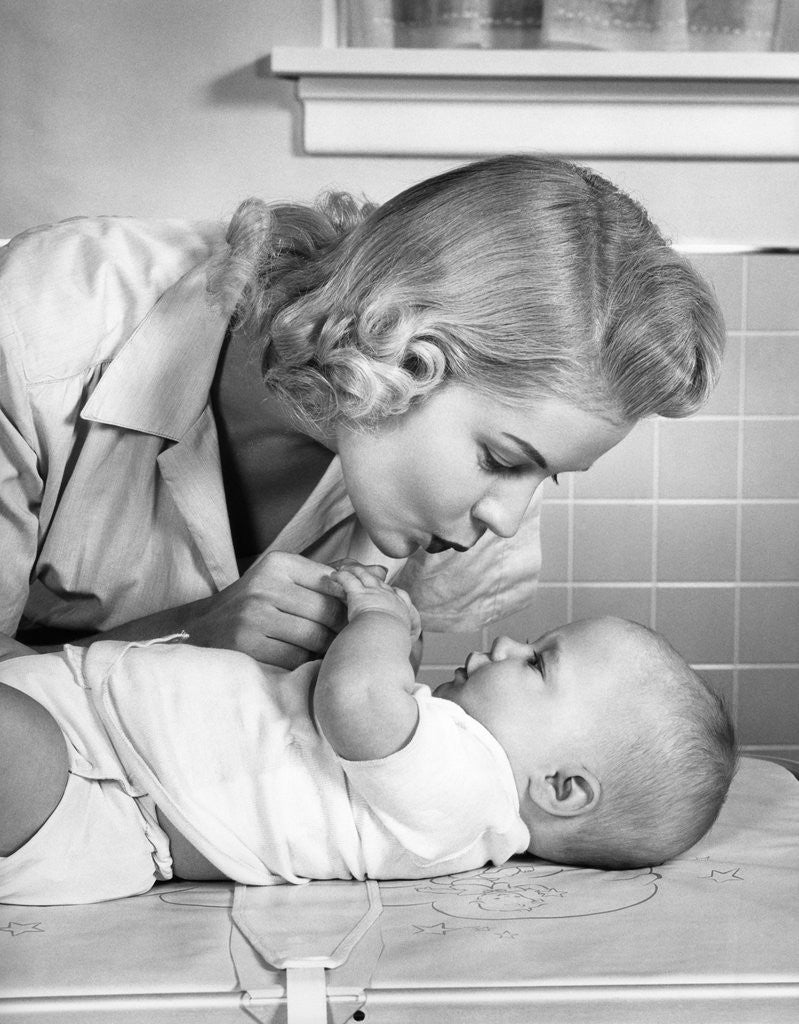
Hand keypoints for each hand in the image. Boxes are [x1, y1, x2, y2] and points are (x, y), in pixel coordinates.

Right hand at [190, 551, 347, 667]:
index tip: (353, 616)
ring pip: (314, 638)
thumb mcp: (287, 579)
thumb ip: (332, 576)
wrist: (204, 628)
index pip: (334, 583)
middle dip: (341, 630)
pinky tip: (302, 661)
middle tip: (347, 640)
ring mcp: (253, 615)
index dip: (349, 604)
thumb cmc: (258, 603)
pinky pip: (294, 659)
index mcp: (279, 563)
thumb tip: (382, 571)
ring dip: (324, 650)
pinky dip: (303, 663)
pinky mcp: (246, 644)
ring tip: (326, 652)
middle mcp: (265, 585)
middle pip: (328, 613)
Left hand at [326, 563, 421, 640]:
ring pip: (364, 575)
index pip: (398, 595)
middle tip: (363, 573)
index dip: (391, 591)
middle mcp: (389, 597)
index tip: (388, 590)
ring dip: (354, 570)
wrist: (386, 638)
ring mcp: (374, 593)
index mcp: (401, 610)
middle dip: (370, 576)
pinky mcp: (359, 594)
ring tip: (345, 568)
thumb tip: (395, 664)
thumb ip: (398, 647)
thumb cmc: (393, 645)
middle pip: (379, 581)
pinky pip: (348, 579)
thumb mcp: (402, 645)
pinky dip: (340, 575)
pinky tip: (333, 576)